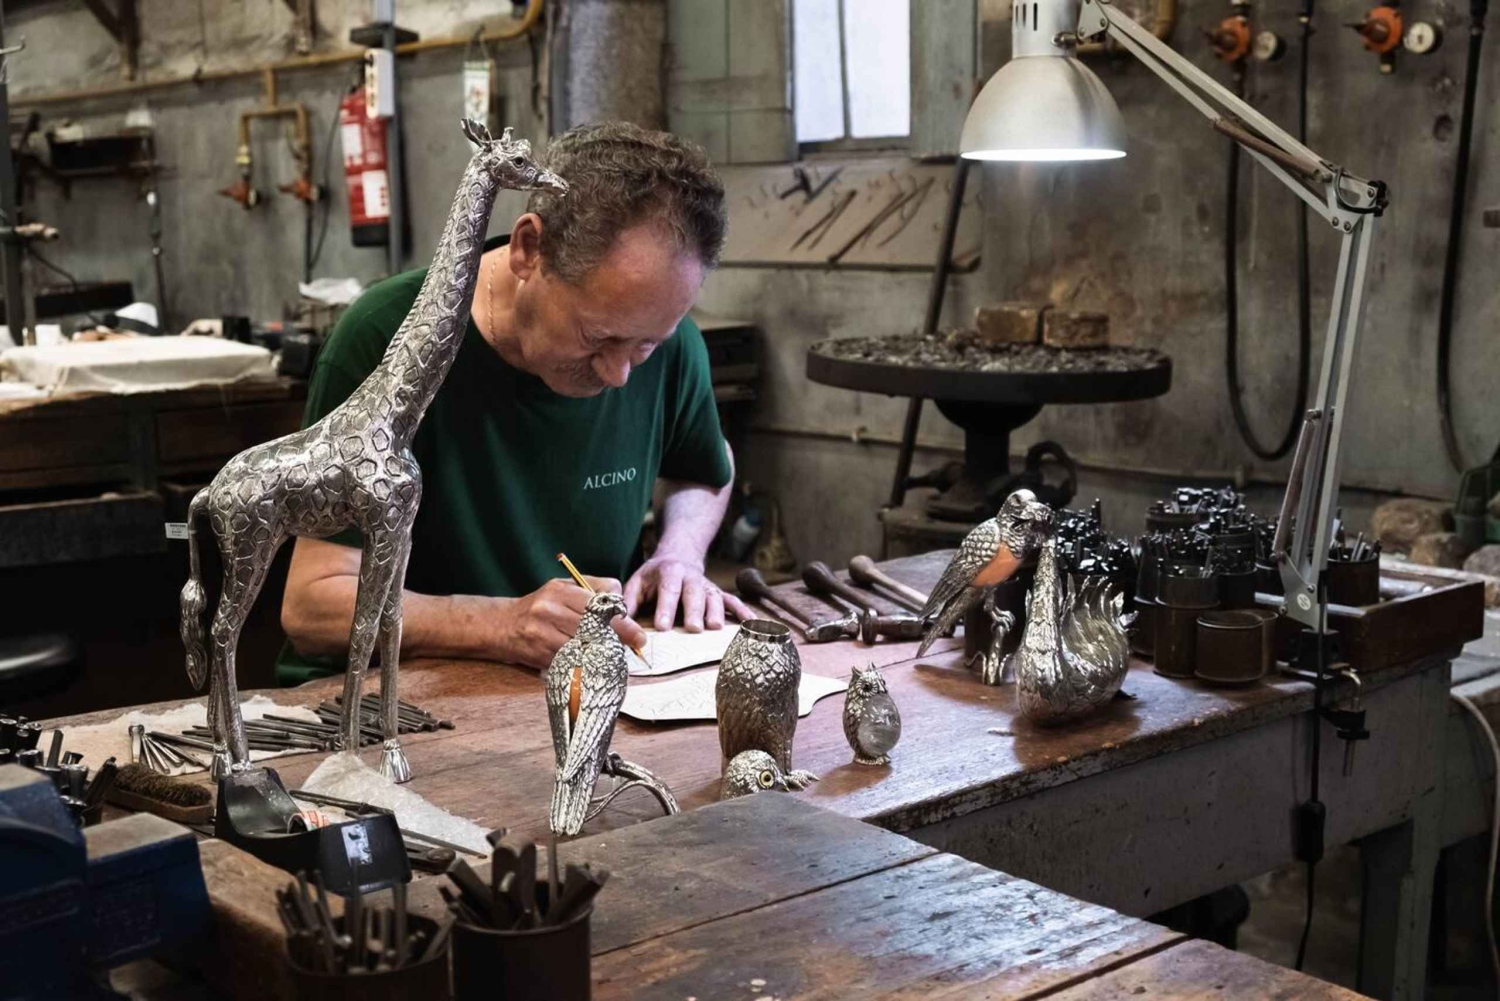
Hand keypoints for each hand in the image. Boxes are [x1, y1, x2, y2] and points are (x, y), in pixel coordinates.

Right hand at [495, 576, 646, 667]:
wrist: (501, 626)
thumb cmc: (539, 606)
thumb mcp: (562, 588)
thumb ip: (592, 590)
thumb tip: (623, 605)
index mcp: (559, 591)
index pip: (598, 602)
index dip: (621, 616)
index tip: (636, 629)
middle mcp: (550, 610)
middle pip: (595, 625)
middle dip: (620, 636)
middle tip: (637, 644)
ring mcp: (543, 634)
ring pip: (585, 646)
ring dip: (604, 652)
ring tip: (617, 654)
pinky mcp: (540, 655)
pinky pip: (571, 661)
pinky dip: (586, 663)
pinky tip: (595, 664)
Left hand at [624, 554, 751, 631]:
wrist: (679, 554)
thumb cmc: (654, 575)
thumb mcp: (637, 581)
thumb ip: (629, 600)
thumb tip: (618, 621)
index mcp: (668, 572)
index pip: (668, 590)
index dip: (666, 608)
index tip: (663, 626)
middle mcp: (691, 577)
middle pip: (694, 593)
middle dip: (694, 611)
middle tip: (692, 628)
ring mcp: (706, 584)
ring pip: (714, 597)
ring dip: (716, 612)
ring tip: (714, 628)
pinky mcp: (718, 592)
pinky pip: (732, 600)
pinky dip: (742, 610)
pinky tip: (751, 622)